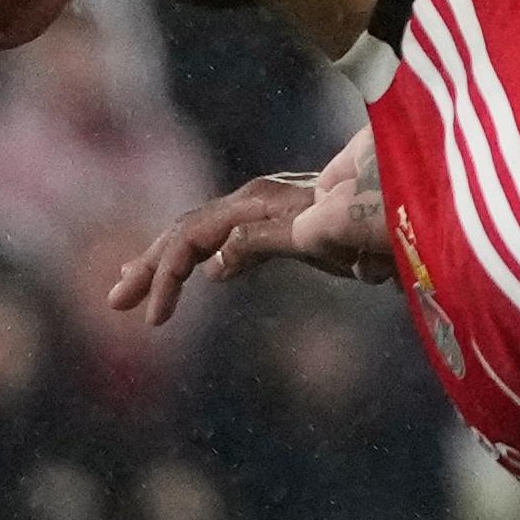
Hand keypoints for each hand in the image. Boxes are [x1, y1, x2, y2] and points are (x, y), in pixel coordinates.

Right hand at [110, 131, 382, 322]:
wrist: (404, 198)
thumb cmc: (367, 217)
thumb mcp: (316, 235)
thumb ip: (263, 242)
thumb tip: (212, 266)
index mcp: (254, 204)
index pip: (192, 237)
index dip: (167, 275)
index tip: (154, 320)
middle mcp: (251, 201)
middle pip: (185, 230)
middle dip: (150, 265)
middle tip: (115, 301)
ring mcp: (261, 208)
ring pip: (198, 232)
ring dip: (163, 259)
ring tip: (129, 286)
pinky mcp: (274, 221)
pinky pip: (223, 236)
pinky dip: (195, 255)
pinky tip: (190, 272)